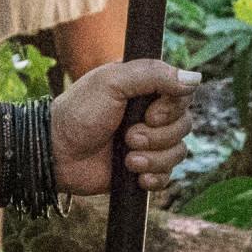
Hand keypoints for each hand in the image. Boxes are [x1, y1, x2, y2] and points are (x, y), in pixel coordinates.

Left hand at [55, 59, 197, 194]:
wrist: (56, 154)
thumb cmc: (78, 113)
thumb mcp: (111, 82)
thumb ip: (152, 75)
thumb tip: (195, 79)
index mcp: (144, 88)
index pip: (183, 94)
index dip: (172, 108)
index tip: (148, 113)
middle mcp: (149, 113)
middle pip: (185, 125)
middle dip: (157, 136)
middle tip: (127, 136)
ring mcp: (147, 142)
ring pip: (178, 152)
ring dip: (153, 158)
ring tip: (126, 157)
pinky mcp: (142, 168)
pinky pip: (168, 176)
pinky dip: (153, 177)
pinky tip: (134, 175)